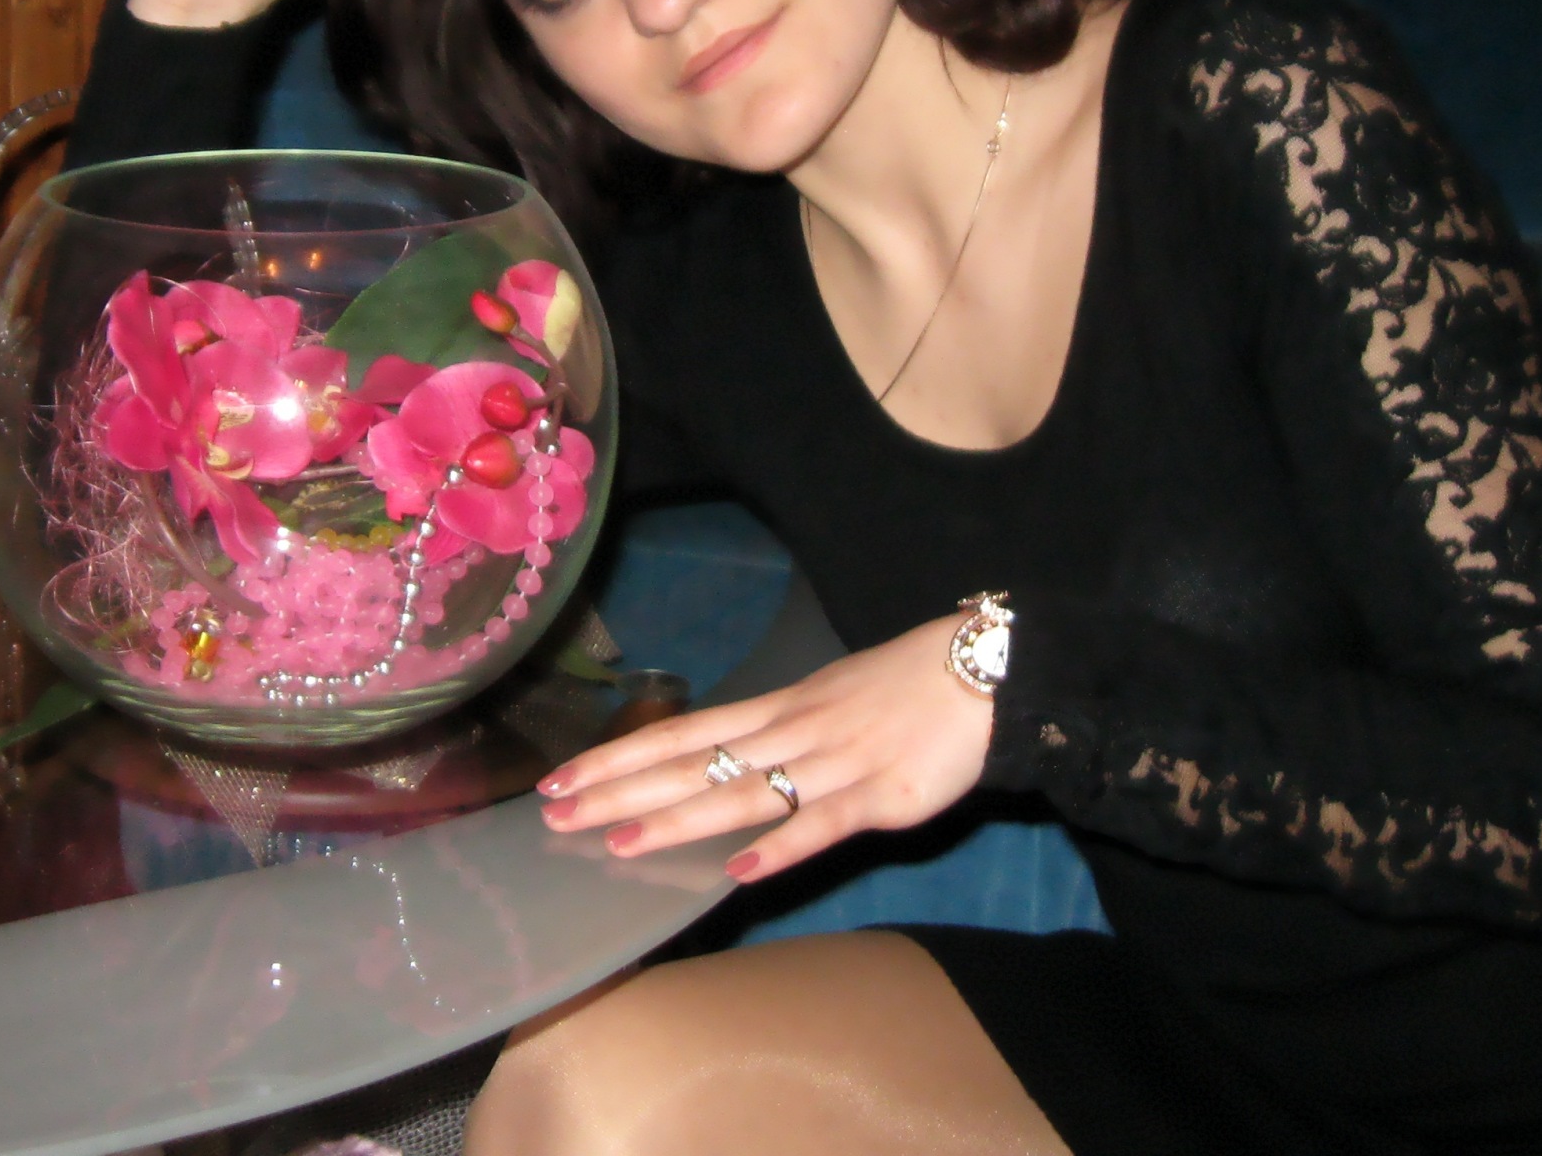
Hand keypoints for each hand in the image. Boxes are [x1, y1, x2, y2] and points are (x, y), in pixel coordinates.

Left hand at [535, 612, 993, 881]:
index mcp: (779, 709)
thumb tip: (728, 762)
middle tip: (555, 813)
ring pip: (744, 795)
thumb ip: (780, 734)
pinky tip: (739, 870)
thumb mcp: (829, 699)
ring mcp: (834, 765)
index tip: (560, 776)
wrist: (986, 670)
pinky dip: (781, 845)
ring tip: (619, 841)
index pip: (682, 733)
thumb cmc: (907, 686)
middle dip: (620, 790)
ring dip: (679, 820)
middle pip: (693, 764)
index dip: (618, 756)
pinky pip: (823, 824)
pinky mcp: (882, 797)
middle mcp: (793, 733)